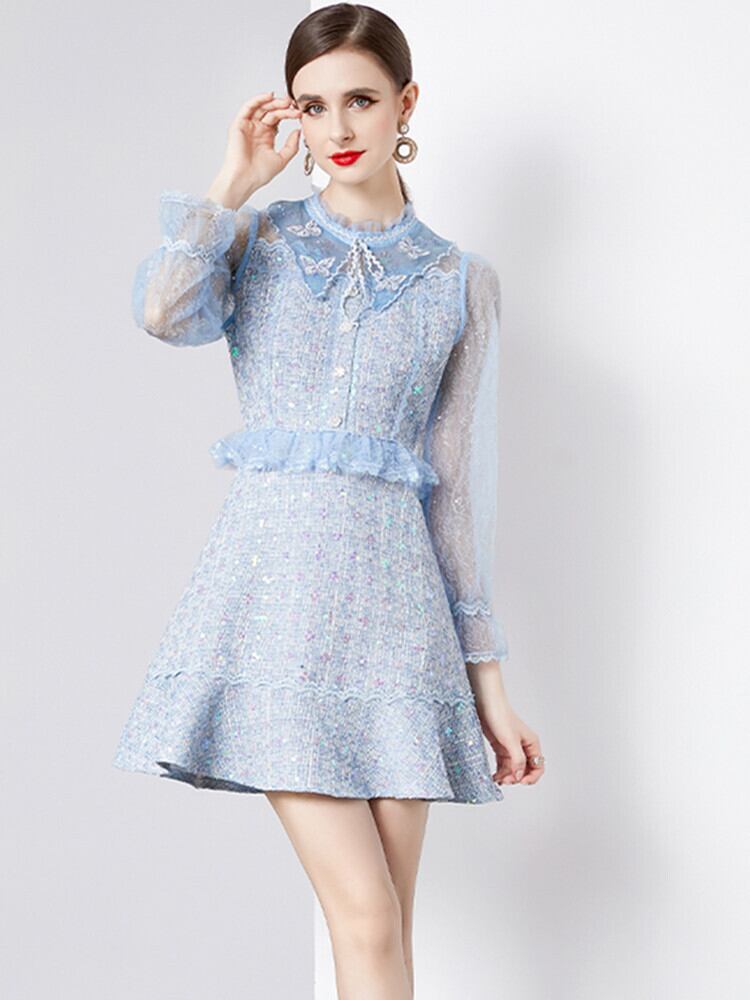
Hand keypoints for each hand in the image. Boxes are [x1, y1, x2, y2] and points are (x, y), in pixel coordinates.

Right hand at [208, 91, 302, 206]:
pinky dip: (258, 100)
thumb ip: (291, 145)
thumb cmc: (259, 174)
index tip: (299, 113)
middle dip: (283, 107)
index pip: (278, 118)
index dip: (289, 114)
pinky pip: (248, 107)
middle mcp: (257, 129)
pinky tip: (269, 97)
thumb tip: (298, 131)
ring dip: (273, 102)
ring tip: (285, 101)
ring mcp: (248, 126)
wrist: (245, 179)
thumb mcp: (282, 159)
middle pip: (271, 111)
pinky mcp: (239, 125)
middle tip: (293, 105)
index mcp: (267, 136)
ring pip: (261, 107)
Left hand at [467, 662, 544, 785]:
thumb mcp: (510, 741)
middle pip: (525, 770)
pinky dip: (500, 772)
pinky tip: (495, 776)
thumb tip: (519, 776)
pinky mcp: (501, 747)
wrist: (486, 704)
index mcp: (532, 744)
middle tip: (505, 781)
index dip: (531, 777)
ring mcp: (512, 748)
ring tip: (498, 779)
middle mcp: (524, 747)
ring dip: (507, 776)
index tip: (520, 781)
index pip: (538, 767)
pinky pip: (504, 764)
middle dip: (516, 778)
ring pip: (514, 769)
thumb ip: (517, 759)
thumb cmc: (500, 716)